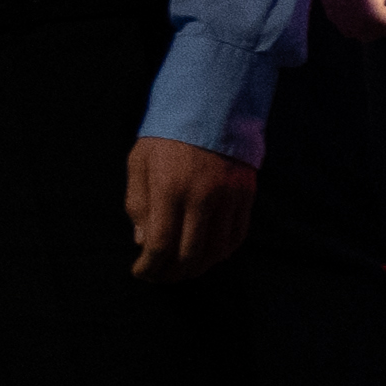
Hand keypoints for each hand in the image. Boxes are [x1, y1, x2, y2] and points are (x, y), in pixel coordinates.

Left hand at [122, 136, 254, 280]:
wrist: (210, 107)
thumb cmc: (166, 136)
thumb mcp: (139, 163)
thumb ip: (138, 204)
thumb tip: (142, 243)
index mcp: (169, 189)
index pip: (160, 244)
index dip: (150, 266)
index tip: (141, 272)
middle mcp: (202, 198)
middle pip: (190, 254)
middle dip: (172, 273)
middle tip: (161, 277)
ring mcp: (229, 198)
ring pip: (217, 251)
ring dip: (198, 267)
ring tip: (182, 270)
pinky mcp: (246, 196)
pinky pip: (237, 236)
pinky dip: (222, 253)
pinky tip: (208, 255)